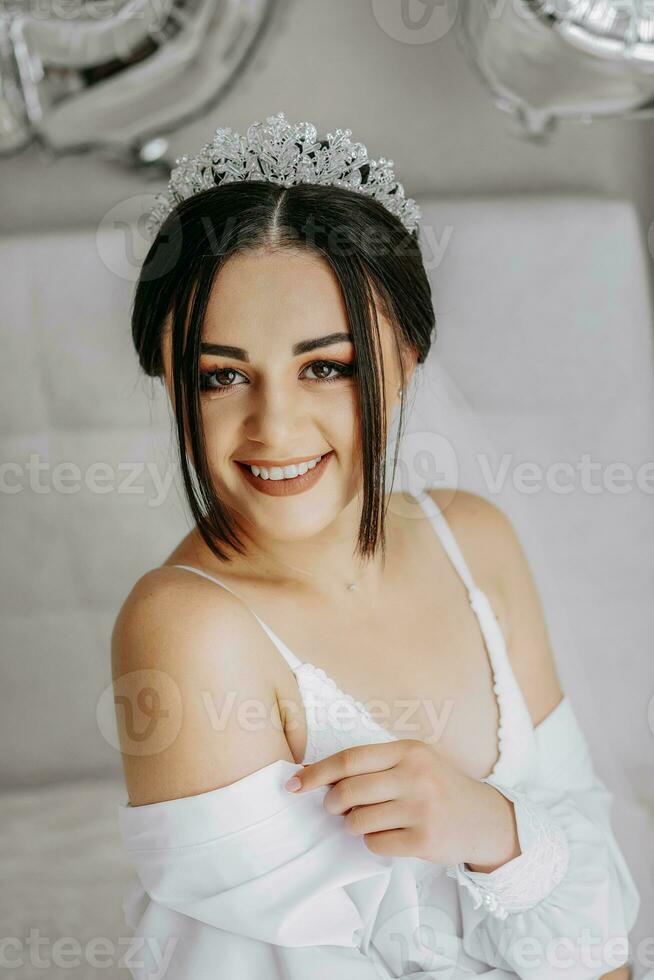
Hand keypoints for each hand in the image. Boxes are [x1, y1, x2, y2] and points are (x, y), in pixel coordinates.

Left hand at [284, 739, 519, 868]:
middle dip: (332, 803)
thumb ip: (373, 765)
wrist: (485, 819)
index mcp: (409, 750)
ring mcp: (421, 809)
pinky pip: (375, 844)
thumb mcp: (413, 763)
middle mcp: (416, 776)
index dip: (317, 772)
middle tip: (335, 807)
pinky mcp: (424, 840)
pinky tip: (390, 835)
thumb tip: (317, 777)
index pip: (350, 759)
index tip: (293, 784)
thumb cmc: (439, 787)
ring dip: (353, 824)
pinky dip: (373, 842)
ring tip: (368, 820)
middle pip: (348, 791)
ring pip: (358, 820)